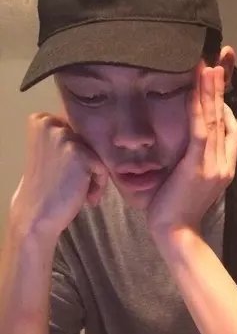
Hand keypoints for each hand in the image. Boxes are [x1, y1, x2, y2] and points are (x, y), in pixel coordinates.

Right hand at [11, 113, 107, 241]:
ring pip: (98, 155)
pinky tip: (87, 198)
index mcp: (41, 120)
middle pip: (90, 142)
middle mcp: (51, 123)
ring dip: (95, 177)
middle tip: (80, 187)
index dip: (81, 155)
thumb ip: (68, 140)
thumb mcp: (52, 154)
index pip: (78, 131)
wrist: (37, 213)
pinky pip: (103, 168)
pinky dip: (99, 185)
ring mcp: (65, 137)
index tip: (72, 174)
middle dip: (89, 166)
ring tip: (83, 193)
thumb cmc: (46, 187)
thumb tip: (99, 133)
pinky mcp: (80, 154)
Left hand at [147, 63, 236, 236]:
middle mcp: (224, 164)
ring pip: (215, 120)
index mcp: (224, 168)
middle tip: (218, 63)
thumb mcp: (190, 183)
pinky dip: (199, 106)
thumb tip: (185, 148)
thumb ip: (194, 163)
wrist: (176, 233)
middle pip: (225, 120)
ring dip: (211, 91)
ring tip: (208, 66)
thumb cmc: (176, 211)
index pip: (231, 132)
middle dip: (220, 90)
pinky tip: (196, 87)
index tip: (215, 86)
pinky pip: (200, 129)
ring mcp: (214, 165)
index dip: (224, 107)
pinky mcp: (198, 165)